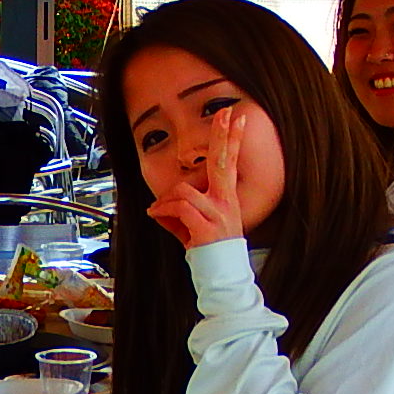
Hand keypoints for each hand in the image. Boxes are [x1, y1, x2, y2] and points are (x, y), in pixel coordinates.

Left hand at [147, 106, 247, 248]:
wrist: (222, 279)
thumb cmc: (208, 254)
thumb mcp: (194, 227)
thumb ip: (181, 210)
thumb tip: (158, 205)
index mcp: (226, 199)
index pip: (230, 163)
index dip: (232, 140)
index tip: (237, 118)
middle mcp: (226, 204)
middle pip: (222, 163)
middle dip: (222, 136)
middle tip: (225, 113)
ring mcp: (218, 215)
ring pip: (184, 190)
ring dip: (166, 200)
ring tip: (158, 212)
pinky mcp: (206, 228)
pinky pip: (179, 208)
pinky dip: (163, 211)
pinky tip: (156, 216)